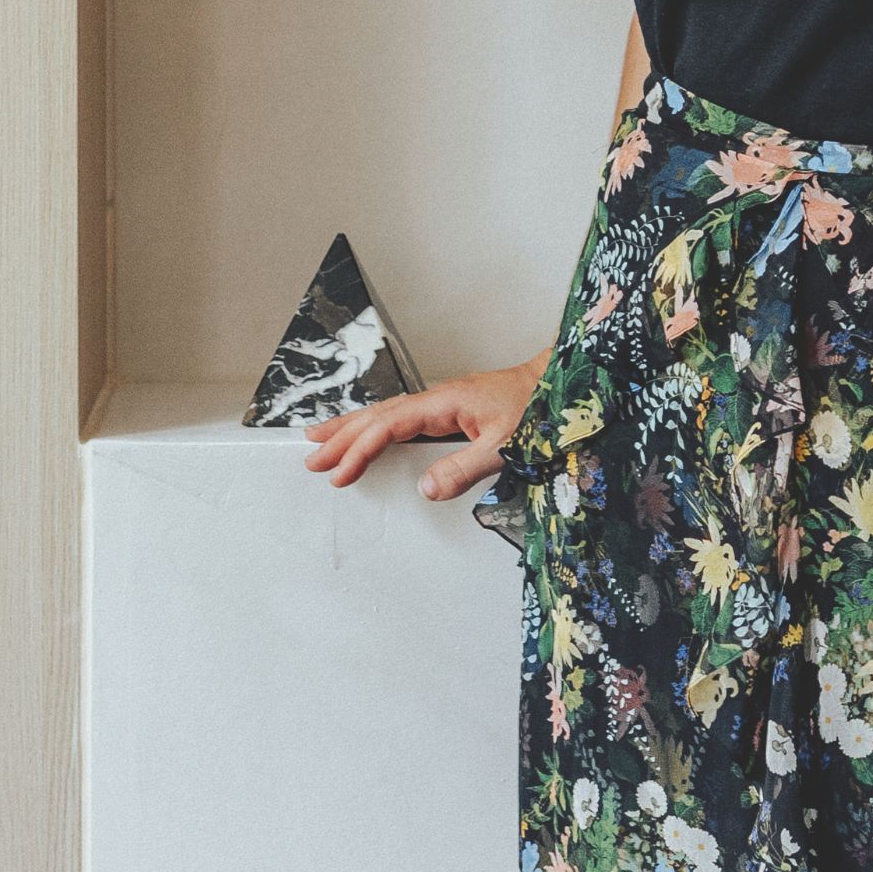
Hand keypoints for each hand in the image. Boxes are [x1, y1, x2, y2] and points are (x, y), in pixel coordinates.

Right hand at [301, 352, 548, 501]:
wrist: (561, 382)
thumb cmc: (540, 407)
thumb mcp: (506, 445)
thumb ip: (465, 469)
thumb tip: (425, 489)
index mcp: (445, 403)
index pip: (389, 428)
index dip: (359, 451)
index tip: (338, 473)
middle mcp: (439, 398)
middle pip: (378, 416)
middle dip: (342, 436)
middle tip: (311, 457)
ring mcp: (444, 402)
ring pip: (387, 414)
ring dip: (353, 427)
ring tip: (322, 439)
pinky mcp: (452, 408)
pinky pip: (403, 417)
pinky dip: (378, 426)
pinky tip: (371, 435)